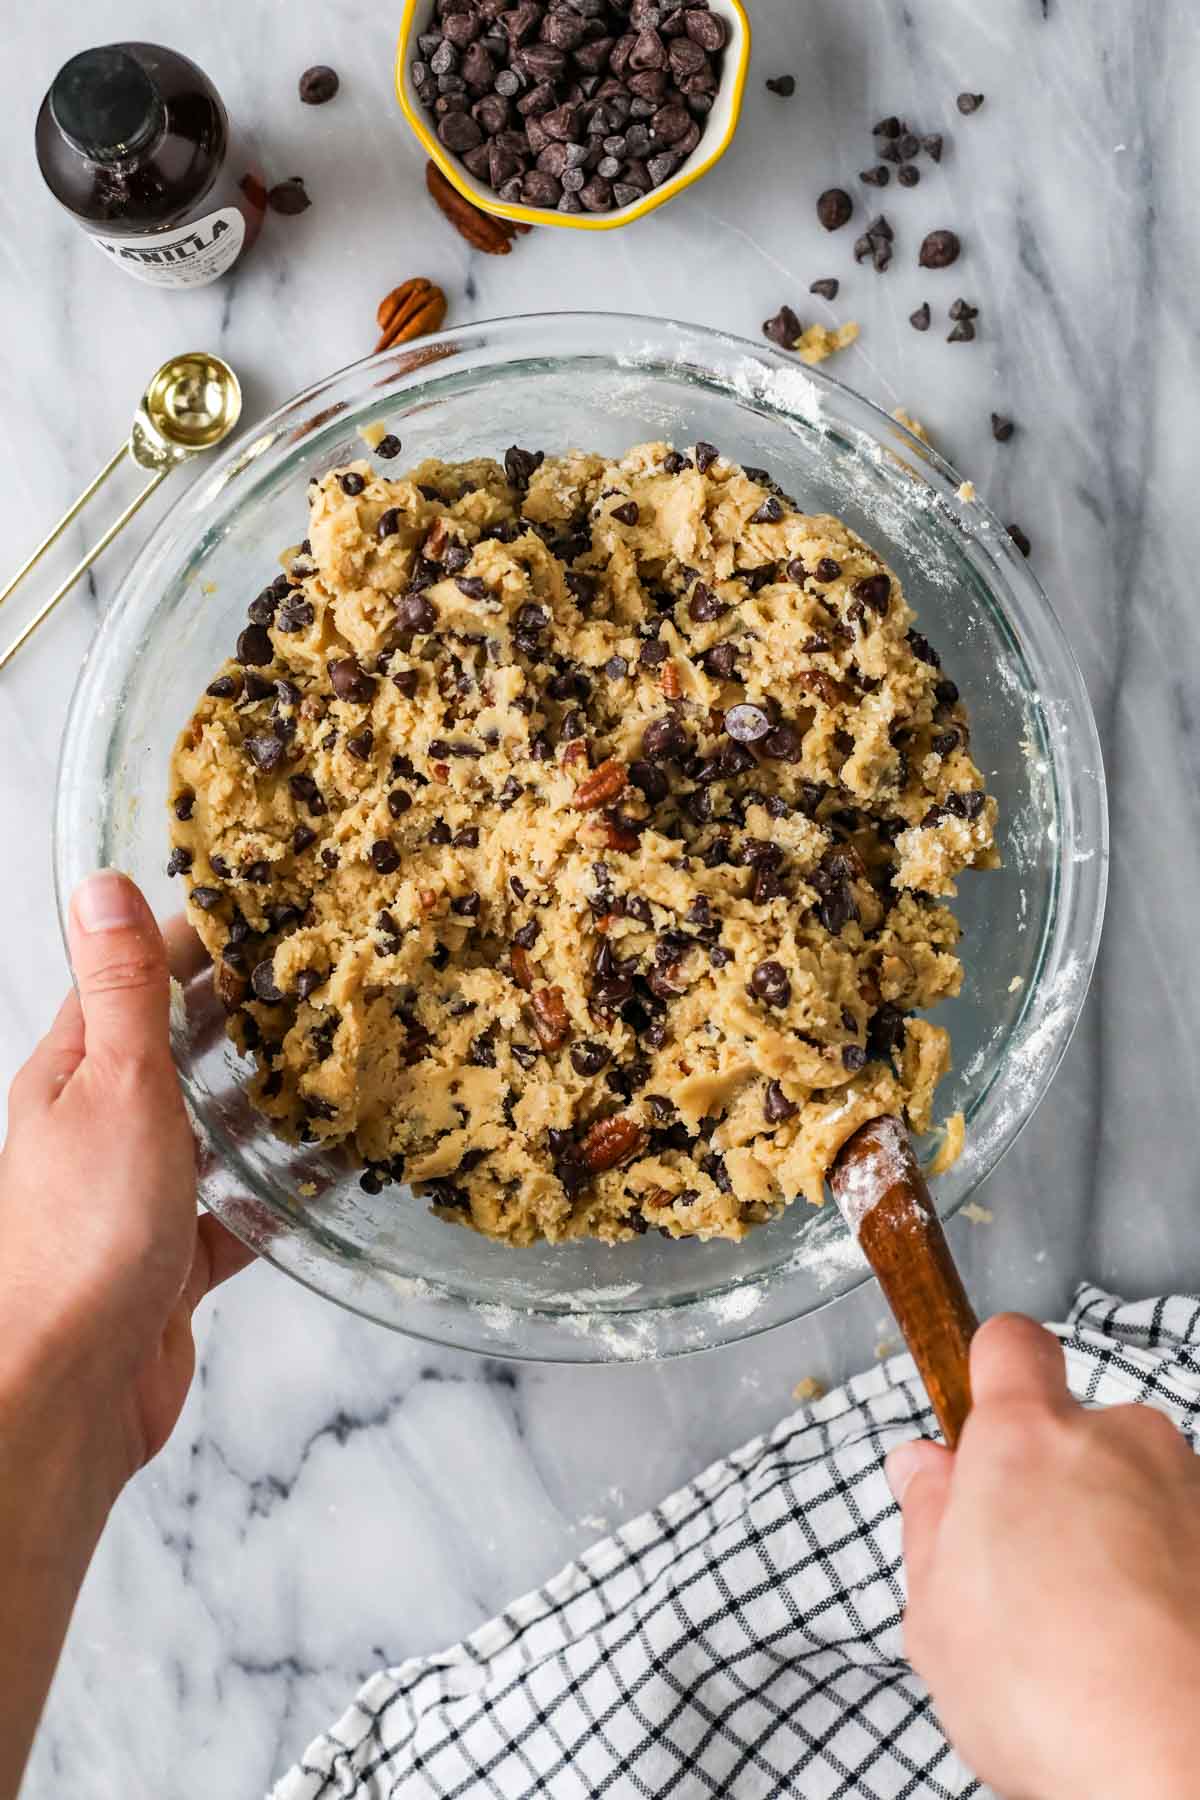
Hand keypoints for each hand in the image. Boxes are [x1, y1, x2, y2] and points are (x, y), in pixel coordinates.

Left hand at [0, 871, 253, 1799]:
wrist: (65, 1389)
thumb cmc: (80, 1236)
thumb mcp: (115, 1087)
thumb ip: (123, 993)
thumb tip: (105, 887)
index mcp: (74, 1074)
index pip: (134, 982)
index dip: (193, 942)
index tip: (262, 911)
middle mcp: (100, 1128)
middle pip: (179, 1053)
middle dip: (243, 1018)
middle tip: (324, 982)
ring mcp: (136, 1195)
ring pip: (213, 1131)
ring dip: (267, 1101)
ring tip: (341, 1063)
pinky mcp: (172, 1259)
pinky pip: (237, 1210)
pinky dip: (281, 1190)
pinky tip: (331, 1172)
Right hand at [887, 1314, 1199, 1799]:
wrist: (1182, 1771)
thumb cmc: (1051, 1698)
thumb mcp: (935, 1618)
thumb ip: (927, 1522)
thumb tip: (923, 1468)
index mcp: (1025, 1439)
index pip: (1010, 1345)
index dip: (992, 1376)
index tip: (981, 1429)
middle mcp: (1119, 1439)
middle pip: (1076, 1432)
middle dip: (1055, 1486)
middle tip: (1028, 1577)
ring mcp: (1192, 1487)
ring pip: (1139, 1490)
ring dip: (1119, 1536)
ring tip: (1097, 1637)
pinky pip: (1189, 1538)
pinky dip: (1173, 1579)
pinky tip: (1151, 1653)